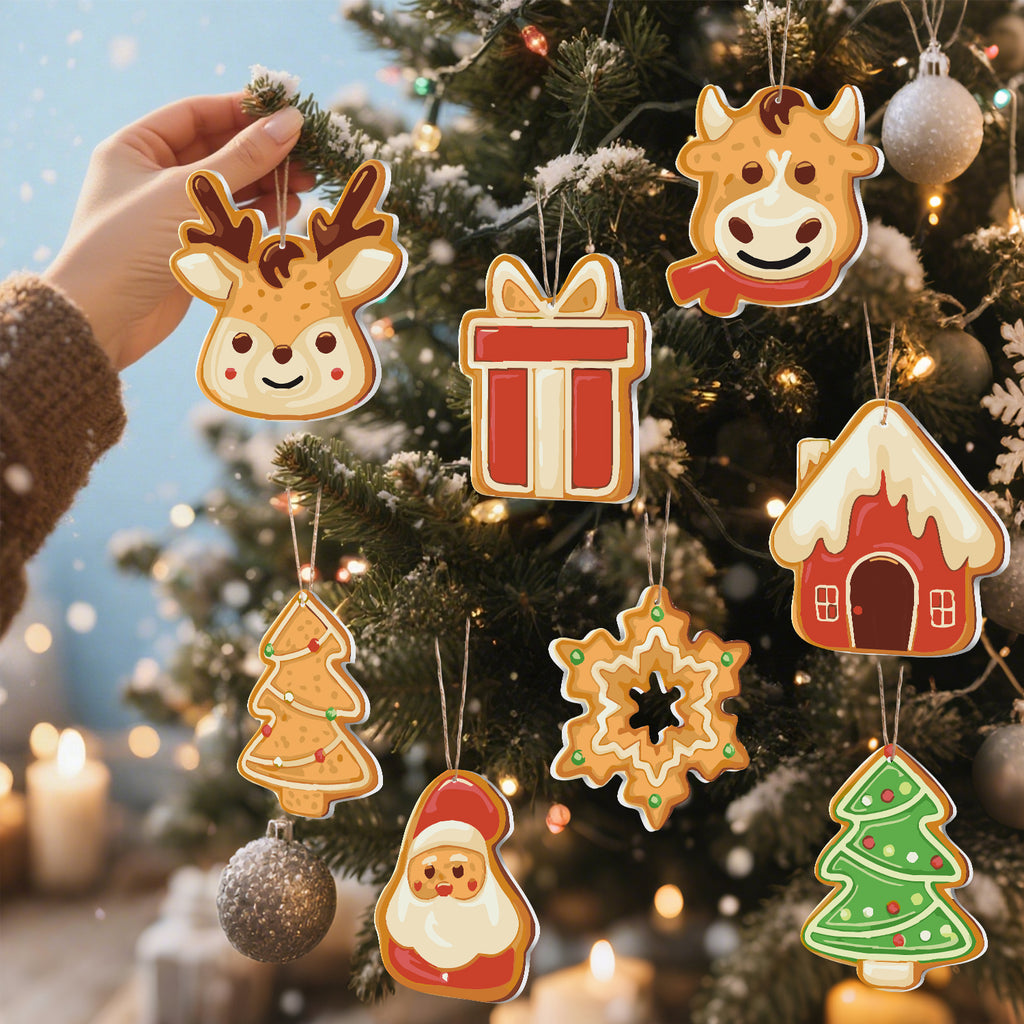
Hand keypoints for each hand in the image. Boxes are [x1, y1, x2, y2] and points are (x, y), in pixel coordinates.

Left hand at [44, 93, 312, 369]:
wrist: (104, 318)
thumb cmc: (134, 243)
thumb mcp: (190, 192)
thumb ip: (244, 157)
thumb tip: (290, 121)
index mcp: (135, 148)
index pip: (197, 115)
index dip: (242, 111)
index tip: (287, 111)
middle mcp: (152, 176)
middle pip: (218, 151)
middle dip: (263, 152)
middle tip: (307, 154)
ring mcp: (171, 214)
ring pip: (229, 188)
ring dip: (267, 184)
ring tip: (306, 183)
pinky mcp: (188, 249)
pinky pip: (230, 222)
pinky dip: (259, 215)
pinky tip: (287, 209)